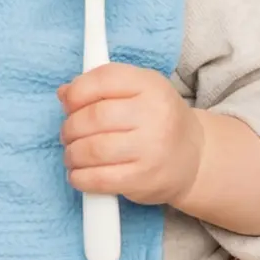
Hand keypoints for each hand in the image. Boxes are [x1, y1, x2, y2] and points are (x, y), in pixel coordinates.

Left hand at [58, 62, 203, 206]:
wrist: (195, 158)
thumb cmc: (158, 119)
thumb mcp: (139, 89)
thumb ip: (102, 86)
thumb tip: (64, 93)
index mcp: (151, 85)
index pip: (103, 79)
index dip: (76, 91)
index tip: (68, 103)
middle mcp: (154, 115)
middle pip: (93, 117)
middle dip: (70, 127)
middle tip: (68, 133)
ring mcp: (150, 149)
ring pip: (92, 150)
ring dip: (72, 153)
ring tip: (73, 154)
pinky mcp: (143, 180)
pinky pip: (99, 179)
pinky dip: (80, 177)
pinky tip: (78, 173)